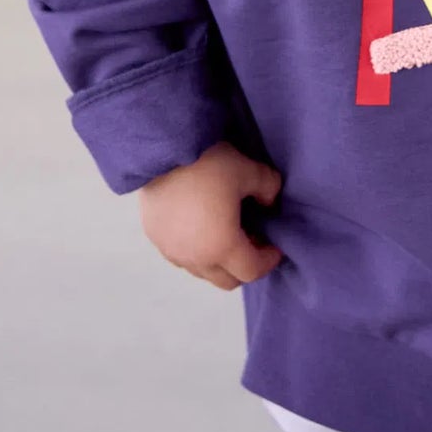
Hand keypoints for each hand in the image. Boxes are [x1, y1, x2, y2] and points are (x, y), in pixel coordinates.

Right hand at [137, 140, 283, 291]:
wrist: (161, 150)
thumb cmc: (207, 164)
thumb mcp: (247, 171)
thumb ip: (268, 189)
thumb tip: (269, 201)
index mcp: (222, 246)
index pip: (251, 271)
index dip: (268, 261)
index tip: (275, 246)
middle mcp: (196, 258)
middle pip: (227, 281)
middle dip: (244, 266)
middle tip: (252, 238)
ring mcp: (172, 251)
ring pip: (202, 271)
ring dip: (219, 260)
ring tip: (225, 230)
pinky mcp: (156, 239)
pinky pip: (182, 257)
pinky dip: (197, 251)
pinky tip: (200, 224)